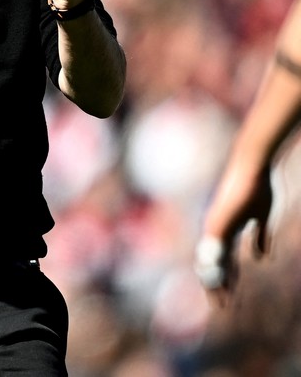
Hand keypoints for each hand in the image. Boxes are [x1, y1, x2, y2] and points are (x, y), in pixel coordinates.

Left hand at [198, 168, 273, 305]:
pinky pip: (216, 250)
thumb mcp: (261, 218)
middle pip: (213, 264)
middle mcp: (216, 230)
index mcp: (226, 229)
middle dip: (217, 286)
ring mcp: (215, 227)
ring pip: (212, 261)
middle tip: (222, 306)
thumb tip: (260, 258)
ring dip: (217, 283)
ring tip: (221, 302)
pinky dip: (219, 268)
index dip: (227, 278)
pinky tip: (222, 283)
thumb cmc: (257, 187)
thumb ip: (259, 237)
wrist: (252, 167)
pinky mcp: (218, 223)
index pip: (223, 260)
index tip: (230, 296)